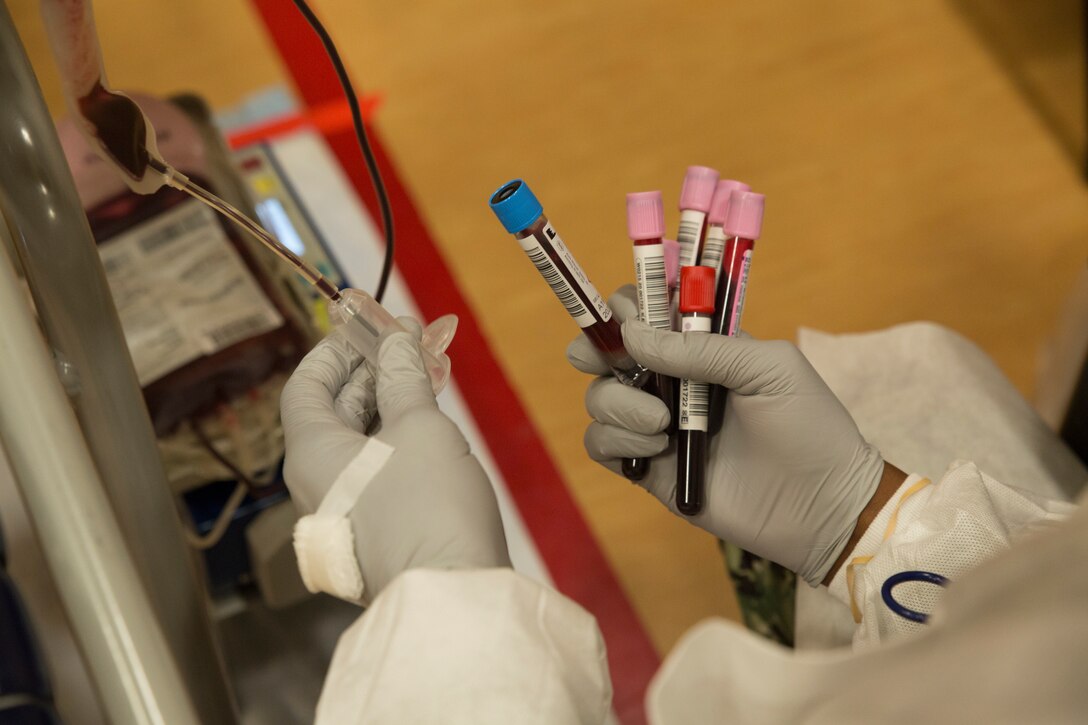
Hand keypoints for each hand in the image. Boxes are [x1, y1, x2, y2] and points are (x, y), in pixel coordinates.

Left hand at [281, 324, 509, 602]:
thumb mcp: (418, 427)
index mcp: (311, 454)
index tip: (363, 326)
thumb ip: (403, 378)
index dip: (332, 351)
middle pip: (333, 412)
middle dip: (371, 371)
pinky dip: (398, 435)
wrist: (451, 593)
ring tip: (425, 372)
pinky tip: (430, 420)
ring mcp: (347, 508)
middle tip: (408, 341)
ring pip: (360, 440)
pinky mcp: (376, 527)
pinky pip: (378, 467)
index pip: (304, 387)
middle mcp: (318, 482)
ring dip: (389, 401)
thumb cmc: (426, 504)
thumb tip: (396, 340)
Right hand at [567, 286, 885, 584]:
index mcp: (704, 348)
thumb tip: (632, 335)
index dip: (628, 308)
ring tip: (663, 425)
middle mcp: (674, 382)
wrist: (821, 507)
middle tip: (606, 361)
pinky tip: (657, 449)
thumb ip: (703, 349)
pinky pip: (602, 443)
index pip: (649, 313)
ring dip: (620, 405)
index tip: (628, 318)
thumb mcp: (768, 369)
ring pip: (600, 397)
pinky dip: (617, 440)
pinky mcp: (649, 468)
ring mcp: (657, 425)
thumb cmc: (809, 426)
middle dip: (595, 349)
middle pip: (609, 351)